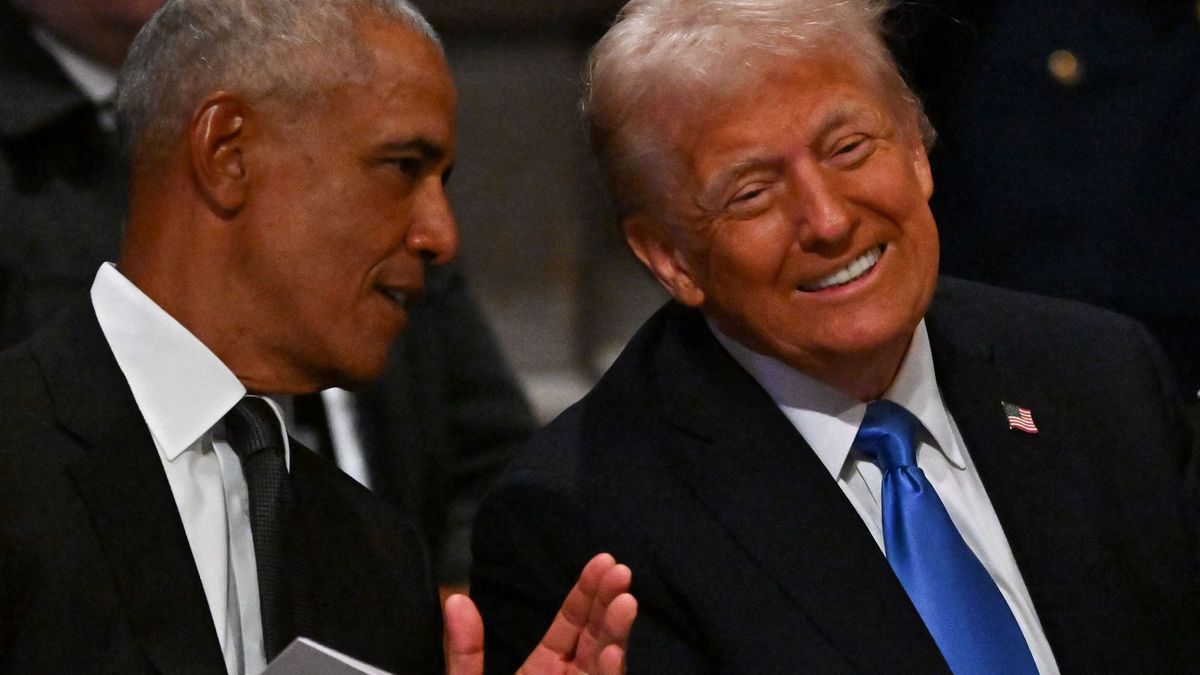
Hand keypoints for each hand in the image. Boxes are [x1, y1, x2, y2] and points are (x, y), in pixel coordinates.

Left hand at [444, 553, 636, 674]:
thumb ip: (466, 652)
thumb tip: (455, 600)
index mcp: (542, 670)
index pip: (571, 623)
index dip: (586, 592)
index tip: (603, 561)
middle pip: (595, 636)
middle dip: (608, 603)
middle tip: (621, 571)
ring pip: (606, 661)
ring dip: (616, 632)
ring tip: (626, 602)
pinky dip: (609, 671)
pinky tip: (613, 652)